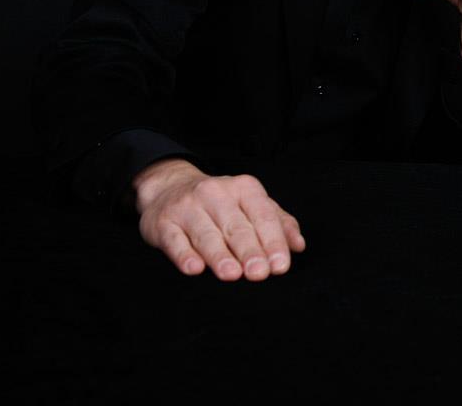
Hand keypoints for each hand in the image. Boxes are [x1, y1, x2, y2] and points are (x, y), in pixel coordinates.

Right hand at [132, 158, 305, 280]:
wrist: (169, 188)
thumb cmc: (220, 204)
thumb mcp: (252, 205)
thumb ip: (278, 223)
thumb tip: (298, 246)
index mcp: (244, 188)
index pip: (262, 215)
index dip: (272, 241)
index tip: (280, 265)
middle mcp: (215, 194)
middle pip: (236, 226)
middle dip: (249, 251)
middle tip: (259, 273)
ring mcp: (187, 207)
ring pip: (206, 234)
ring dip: (220, 255)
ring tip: (232, 274)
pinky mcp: (163, 223)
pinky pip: (175, 241)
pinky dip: (184, 255)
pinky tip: (194, 269)